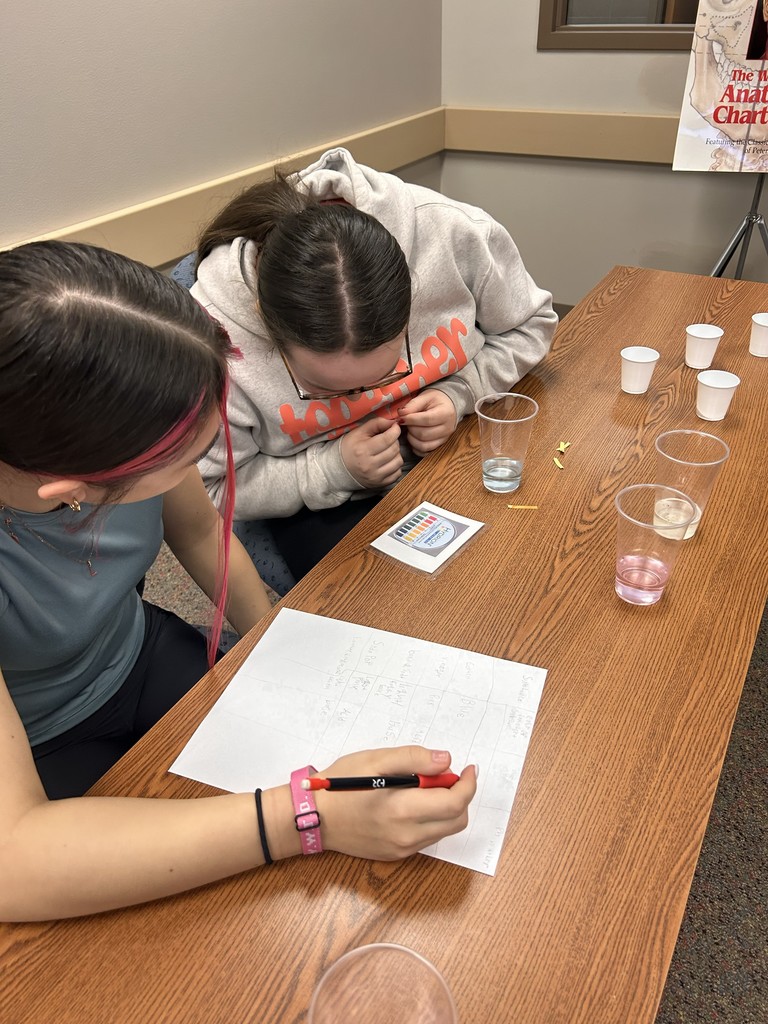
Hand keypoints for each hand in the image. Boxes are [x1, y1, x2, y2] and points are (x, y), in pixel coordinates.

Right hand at [317, 747, 475, 860]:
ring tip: (424, 787)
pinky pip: (427, 838)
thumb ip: (414, 758)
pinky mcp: (395, 855)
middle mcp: (406, 836)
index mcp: (403, 810)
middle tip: (442, 776)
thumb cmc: (340, 785)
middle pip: (457, 820)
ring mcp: (401, 849)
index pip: (455, 803)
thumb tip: (446, 760)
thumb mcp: (375, 760)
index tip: (470, 768)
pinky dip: (431, 820)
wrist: (314, 818)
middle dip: (459, 796)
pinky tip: (412, 803)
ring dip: (446, 808)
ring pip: (444, 831)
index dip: (468, 784)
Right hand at [340, 417, 402, 487]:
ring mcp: (376, 476)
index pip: (388, 439)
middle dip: (395, 441)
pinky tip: (387, 461)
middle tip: (388, 439)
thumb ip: (376, 424)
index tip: (394, 427)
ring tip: (387, 451)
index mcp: (363, 450)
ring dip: (396, 454)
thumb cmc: (350, 447)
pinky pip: (397, 473)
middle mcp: (370, 465)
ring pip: (398, 461)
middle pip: (394, 449)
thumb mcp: (359, 432)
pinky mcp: (380, 484)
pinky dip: (395, 465)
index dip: (395, 431)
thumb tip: (393, 422)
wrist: (340, 469)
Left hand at [399, 390, 457, 456]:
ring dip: (412, 439)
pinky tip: (414, 438)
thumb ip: (413, 404)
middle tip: (406, 423)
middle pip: (424, 435)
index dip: (411, 420)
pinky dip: (416, 447)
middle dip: (410, 429)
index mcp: (446, 413)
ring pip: (424, 446)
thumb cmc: (436, 400)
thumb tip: (401, 414)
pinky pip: (425, 452)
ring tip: (410, 430)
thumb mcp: (425, 396)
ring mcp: (445, 439)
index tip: (401, 418)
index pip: (426, 420)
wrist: (448, 406)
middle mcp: (447, 428)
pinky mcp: (440, 446)